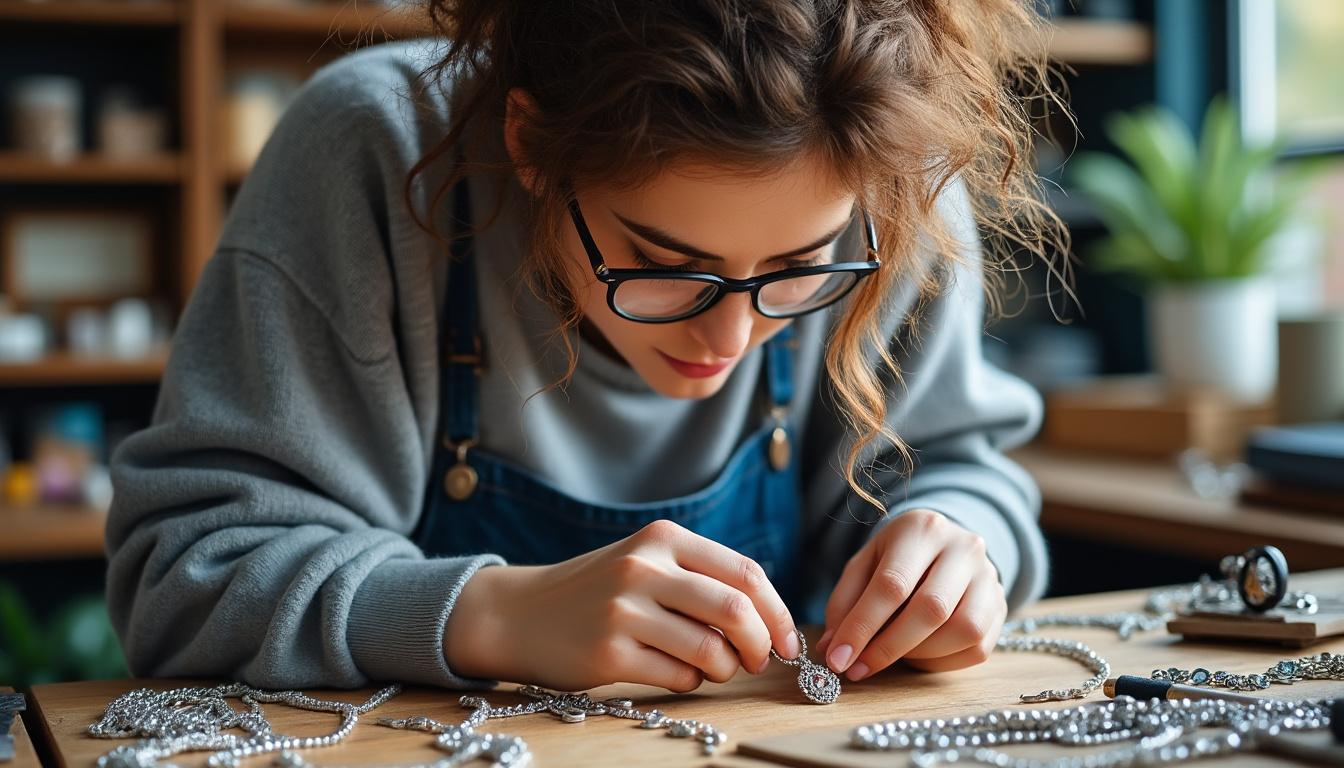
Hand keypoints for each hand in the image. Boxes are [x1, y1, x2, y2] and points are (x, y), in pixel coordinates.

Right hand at [444, 519, 801, 691]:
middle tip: (761, 661)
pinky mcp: (609, 653)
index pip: (746, 573)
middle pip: (737, 609)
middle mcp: (644, 568)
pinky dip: (692, 681)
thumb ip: (699, 579)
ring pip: (712, 650)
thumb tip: (768, 621)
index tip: (787, 640)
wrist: (519, 613)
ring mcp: (624, 611)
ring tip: (716, 668)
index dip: (777, 612)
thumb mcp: (645, 563)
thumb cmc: (597, 592)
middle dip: (762, 644)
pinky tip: (676, 672)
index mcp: (663, 539)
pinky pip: (680, 677)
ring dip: (727, 668)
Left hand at [815, 508, 1004, 680]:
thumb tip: (832, 648)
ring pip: (962, 630)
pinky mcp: (1001, 606)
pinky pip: (977, 648)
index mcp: (922, 528)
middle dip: (888, 646)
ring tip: (891, 654)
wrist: (945, 546)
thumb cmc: (897, 558)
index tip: (838, 658)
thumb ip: (845, 603)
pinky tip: (918, 655)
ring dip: (919, 655)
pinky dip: (942, 661)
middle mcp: (964, 548)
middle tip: (857, 669)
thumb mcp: (864, 565)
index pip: (892, 584)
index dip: (862, 626)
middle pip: (931, 608)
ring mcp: (989, 577)